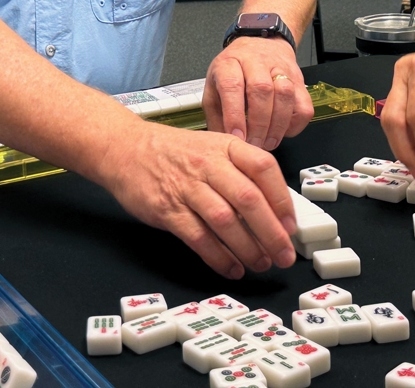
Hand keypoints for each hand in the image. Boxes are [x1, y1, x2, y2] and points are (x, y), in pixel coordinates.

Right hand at [101, 122, 297, 278]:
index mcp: (225, 146)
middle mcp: (208, 164)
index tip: (291, 226)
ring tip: (261, 264)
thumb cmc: (174, 153)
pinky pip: (198, 237)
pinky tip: (231, 268)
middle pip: (248, 198)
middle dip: (271, 232)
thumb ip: (240, 172)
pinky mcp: (167, 209)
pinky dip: (218, 257)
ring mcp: (186, 187)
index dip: (282, 199)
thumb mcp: (211, 148)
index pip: (263, 167)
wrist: (124, 149)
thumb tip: (273, 211)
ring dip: (247, 248)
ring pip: (225, 221)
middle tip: (284, 256)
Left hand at [203, 37, 312, 150]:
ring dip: (277, 125)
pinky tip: (283, 131)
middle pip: (261, 90)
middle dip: (258, 124)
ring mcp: (280, 68)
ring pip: (285, 94)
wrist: (261, 45)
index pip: (232, 86)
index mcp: (229, 63)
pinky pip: (304, 104)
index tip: (237, 137)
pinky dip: (295, 123)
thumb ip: (216, 115)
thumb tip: (223, 141)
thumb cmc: (235, 71)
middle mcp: (255, 62)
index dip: (235, 114)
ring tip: (268, 142)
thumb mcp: (214, 88)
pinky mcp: (299, 80)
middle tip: (254, 144)